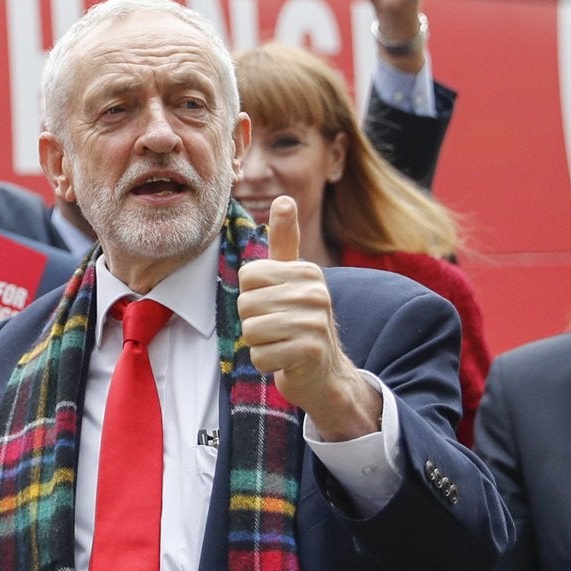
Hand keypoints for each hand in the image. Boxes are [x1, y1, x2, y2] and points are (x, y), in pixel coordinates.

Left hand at [237, 197, 380, 440]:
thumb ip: (285, 240)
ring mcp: (315, 323)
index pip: (248, 276)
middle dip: (253, 322)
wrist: (323, 372)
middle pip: (247, 304)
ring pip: (251, 330)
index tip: (273, 304)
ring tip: (281, 343)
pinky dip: (266, 363)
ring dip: (259, 343)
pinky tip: (285, 360)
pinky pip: (261, 356)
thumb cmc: (299, 320)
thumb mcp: (292, 277)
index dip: (251, 295)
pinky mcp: (310, 352)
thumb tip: (285, 198)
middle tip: (277, 328)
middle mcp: (315, 293)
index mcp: (308, 271)